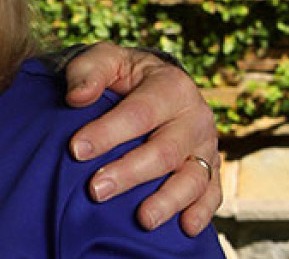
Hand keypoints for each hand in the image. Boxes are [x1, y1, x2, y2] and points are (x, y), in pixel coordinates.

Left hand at [64, 42, 220, 235]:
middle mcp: (195, 117)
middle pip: (164, 151)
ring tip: (142, 219)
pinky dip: (202, 211)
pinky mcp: (211, 167)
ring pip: (193, 178)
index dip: (107, 133)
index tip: (76, 150)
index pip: (138, 114)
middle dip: (130, 173)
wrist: (153, 82)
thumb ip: (88, 73)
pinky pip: (212, 193)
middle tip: (96, 190)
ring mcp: (206, 145)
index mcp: (172, 86)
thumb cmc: (123, 73)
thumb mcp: (104, 60)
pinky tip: (186, 228)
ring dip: (168, 201)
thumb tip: (76, 97)